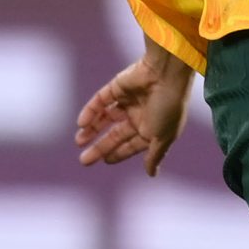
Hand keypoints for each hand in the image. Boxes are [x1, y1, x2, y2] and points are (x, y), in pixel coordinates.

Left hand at [75, 47, 193, 175]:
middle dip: (100, 147)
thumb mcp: (163, 137)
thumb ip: (155, 155)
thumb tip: (152, 174)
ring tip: (79, 141)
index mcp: (152, 128)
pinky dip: (91, 111)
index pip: (131, 144)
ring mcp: (127, 100)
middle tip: (84, 160)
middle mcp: (139, 115)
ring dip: (91, 130)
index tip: (105, 161)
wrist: (167, 74)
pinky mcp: (117, 87)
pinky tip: (81, 123)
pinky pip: (100, 101)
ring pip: (105, 118)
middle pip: (115, 134)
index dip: (118, 153)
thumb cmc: (169, 107)